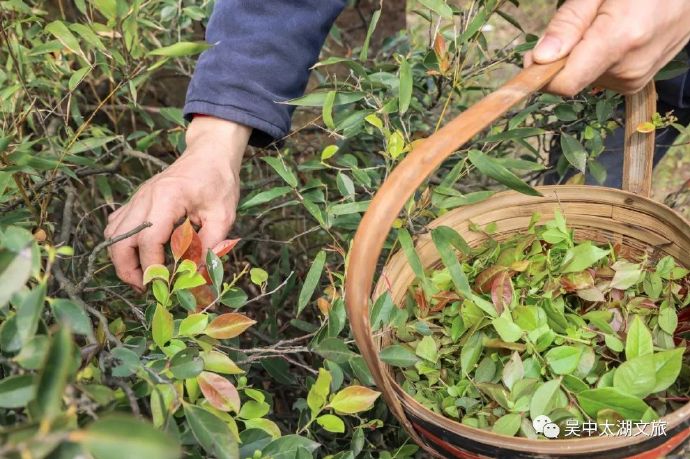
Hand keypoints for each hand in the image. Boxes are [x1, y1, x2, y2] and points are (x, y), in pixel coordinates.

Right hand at [105, 116, 250, 290]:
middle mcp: (144, 197)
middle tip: (147, 288)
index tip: (165, 285)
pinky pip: (117, 225)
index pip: (149, 240)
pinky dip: (122, 243)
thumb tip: (196, 276)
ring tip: (143, 276)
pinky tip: (139, 254)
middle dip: (129, 270)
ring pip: (113, 234)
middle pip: (120, 240)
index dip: (153, 267)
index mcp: (166, 197)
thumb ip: (210, 246)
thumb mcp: (223, 215)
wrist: (209, 153)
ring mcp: (136, 198)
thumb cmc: (219, 182)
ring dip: (122, 259)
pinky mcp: (136, 200)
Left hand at [525, 0, 689, 95]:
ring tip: (609, 23)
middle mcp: (629, 69)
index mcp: (619, 42)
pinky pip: (603, 77)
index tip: (532, 57)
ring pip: (586, 77)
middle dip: (567, 55)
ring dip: (585, 55)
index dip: (541, 74)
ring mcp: (637, 78)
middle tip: (587, 21)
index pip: (565, 84)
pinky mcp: (639, 81)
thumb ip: (569, 23)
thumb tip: (539, 59)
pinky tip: (619, 35)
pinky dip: (601, 59)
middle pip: (572, 78)